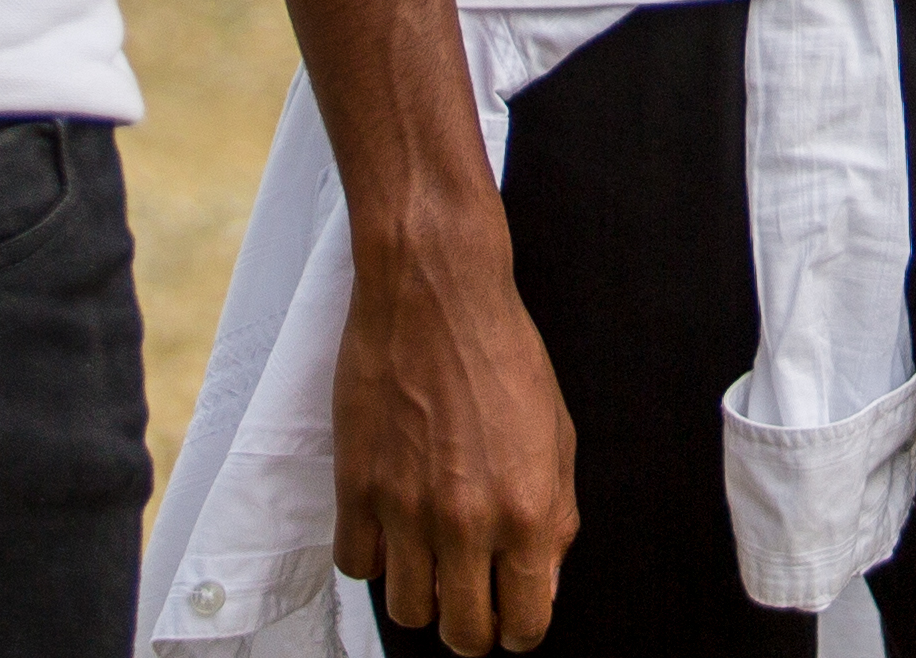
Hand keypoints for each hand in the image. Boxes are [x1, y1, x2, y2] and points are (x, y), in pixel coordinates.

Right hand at [328, 212, 574, 655]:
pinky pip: (357, 566)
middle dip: (472, 626)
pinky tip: (391, 525)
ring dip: (421, 593)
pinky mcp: (357, 487)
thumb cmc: (500, 352)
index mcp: (529, 512)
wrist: (435, 293)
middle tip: (470, 596)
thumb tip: (544, 579)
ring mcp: (406, 509)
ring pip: (406, 611)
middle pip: (462, 635)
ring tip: (429, 558)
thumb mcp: (558, 436)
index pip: (525, 624)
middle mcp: (468, 522)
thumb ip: (555, 517)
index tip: (510, 613)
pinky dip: (374, 556)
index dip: (519, 628)